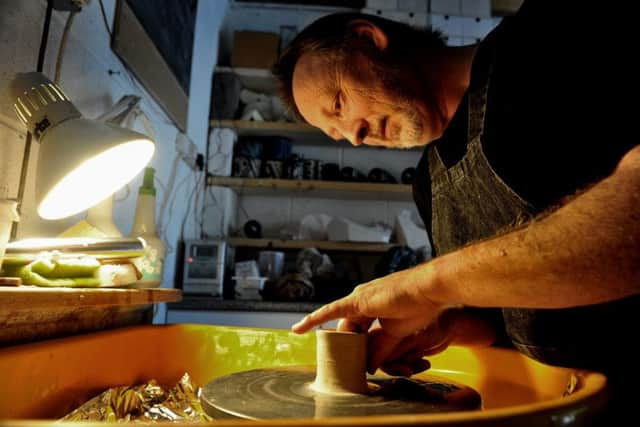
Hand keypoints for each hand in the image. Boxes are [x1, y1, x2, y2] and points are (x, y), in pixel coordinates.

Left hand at [291, 270, 446, 371]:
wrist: (428, 292)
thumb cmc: (419, 307)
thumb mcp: (396, 333)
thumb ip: (381, 348)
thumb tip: (369, 366)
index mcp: (373, 306)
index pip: (357, 328)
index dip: (355, 344)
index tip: (356, 359)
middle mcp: (362, 300)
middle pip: (348, 329)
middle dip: (348, 347)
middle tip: (349, 365)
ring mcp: (358, 299)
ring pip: (342, 326)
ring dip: (343, 344)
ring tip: (340, 359)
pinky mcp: (356, 301)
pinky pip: (329, 312)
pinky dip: (313, 320)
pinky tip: (298, 329)